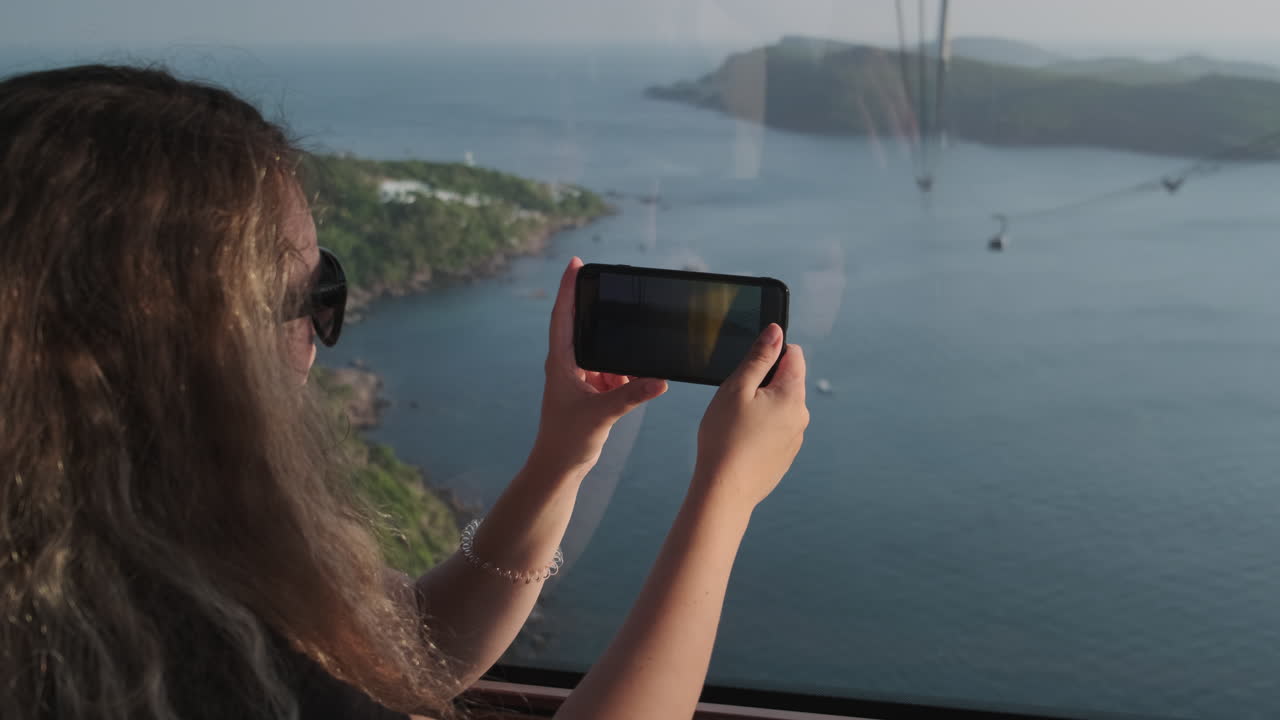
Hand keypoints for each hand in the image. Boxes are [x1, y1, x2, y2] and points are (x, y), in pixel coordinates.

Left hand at [531, 257, 667, 476]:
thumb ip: (631, 396)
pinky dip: (623, 371)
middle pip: (582, 325)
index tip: (576, 263)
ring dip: (616, 350)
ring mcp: (578, 377)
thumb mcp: (602, 415)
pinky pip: (610, 370)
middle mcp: (567, 364)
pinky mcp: (590, 390)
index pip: (563, 315)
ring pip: (600, 350)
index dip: (568, 288)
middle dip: (597, 309)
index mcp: (560, 362)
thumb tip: (660, 381)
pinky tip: (637, 377)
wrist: (560, 467)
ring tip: (631, 350)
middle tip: (613, 290)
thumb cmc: (568, 440)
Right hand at [693, 324, 807, 511]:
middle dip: (762, 383)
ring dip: (760, 407)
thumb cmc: (725, 439)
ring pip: (779, 407)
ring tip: (735, 424)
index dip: (769, 354)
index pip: (793, 355)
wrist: (725, 491)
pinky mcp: (785, 455)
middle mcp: (800, 416)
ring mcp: (794, 438)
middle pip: (786, 381)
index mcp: (792, 395)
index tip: (748, 368)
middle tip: (735, 400)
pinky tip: (740, 441)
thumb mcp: (737, 388)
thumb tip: (775, 332)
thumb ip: (759, 357)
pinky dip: (759, 429)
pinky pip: (775, 430)